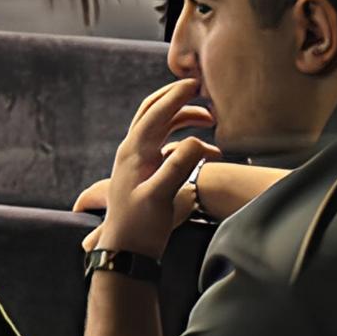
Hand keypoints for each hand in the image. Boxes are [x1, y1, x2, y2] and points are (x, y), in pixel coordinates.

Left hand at [87, 80, 215, 259]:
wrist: (125, 252)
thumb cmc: (141, 227)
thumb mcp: (162, 196)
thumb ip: (179, 167)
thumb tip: (197, 142)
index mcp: (134, 152)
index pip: (155, 114)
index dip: (175, 96)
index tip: (194, 84)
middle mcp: (132, 151)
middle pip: (152, 111)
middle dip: (175, 97)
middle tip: (198, 88)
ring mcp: (137, 161)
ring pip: (159, 126)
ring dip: (182, 117)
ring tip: (211, 119)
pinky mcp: (145, 172)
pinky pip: (165, 143)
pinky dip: (183, 138)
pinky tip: (205, 149)